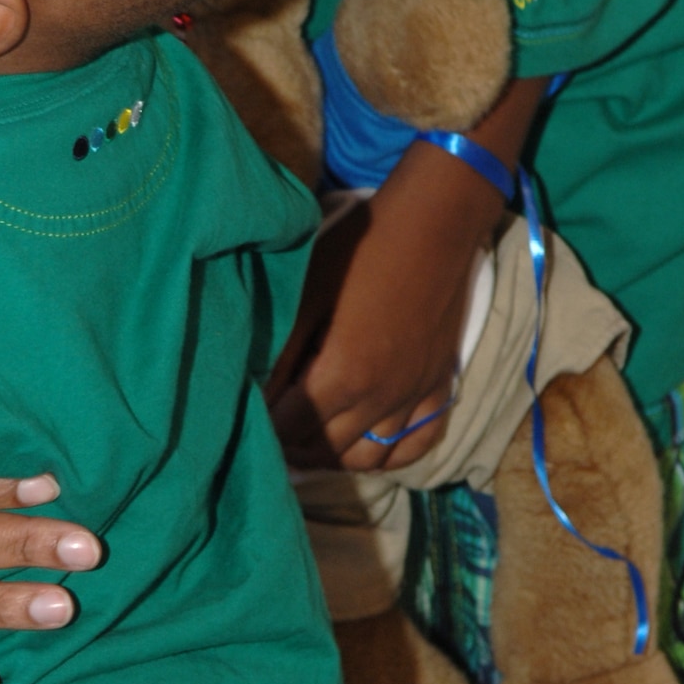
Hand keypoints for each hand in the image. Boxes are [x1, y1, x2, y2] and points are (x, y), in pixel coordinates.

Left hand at [270, 76, 545, 471]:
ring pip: (368, 458)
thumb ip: (281, 349)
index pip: (290, 428)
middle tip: (268, 427)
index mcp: (343, 374)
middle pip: (325, 449)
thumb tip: (254, 388)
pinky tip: (363, 442)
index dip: (263, 426)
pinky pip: (414, 446)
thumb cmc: (361, 249)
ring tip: (306, 437)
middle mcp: (380, 399)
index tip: (244, 415)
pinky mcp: (438, 388)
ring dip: (332, 455)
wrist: (434, 225)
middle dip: (290, 444)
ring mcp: (414, 398)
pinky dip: (387, 456)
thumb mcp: (307, 292)